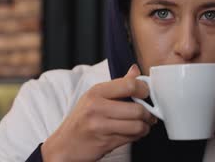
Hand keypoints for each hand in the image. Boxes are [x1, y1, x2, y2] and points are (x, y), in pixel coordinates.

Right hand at [41, 64, 155, 161]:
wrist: (65, 145)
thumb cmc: (82, 119)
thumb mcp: (95, 96)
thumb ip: (119, 84)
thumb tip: (135, 70)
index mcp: (96, 92)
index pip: (129, 85)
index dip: (144, 90)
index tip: (147, 94)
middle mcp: (97, 108)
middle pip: (137, 109)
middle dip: (148, 113)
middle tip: (149, 114)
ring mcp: (100, 126)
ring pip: (137, 126)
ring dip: (145, 127)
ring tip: (143, 124)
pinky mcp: (105, 143)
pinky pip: (132, 138)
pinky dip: (137, 136)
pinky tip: (132, 133)